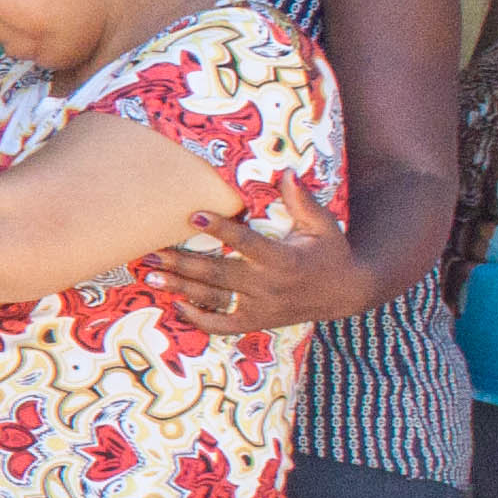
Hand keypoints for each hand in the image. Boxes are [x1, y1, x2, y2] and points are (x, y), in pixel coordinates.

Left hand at [143, 209, 360, 339]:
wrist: (347, 292)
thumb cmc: (331, 251)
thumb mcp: (323, 225)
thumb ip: (302, 201)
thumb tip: (285, 172)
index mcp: (284, 258)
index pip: (246, 243)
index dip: (220, 229)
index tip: (193, 215)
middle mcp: (269, 285)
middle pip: (219, 274)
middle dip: (183, 263)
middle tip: (151, 251)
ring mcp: (261, 307)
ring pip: (215, 298)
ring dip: (181, 288)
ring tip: (151, 276)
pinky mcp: (258, 321)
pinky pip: (224, 325)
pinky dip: (200, 319)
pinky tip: (176, 307)